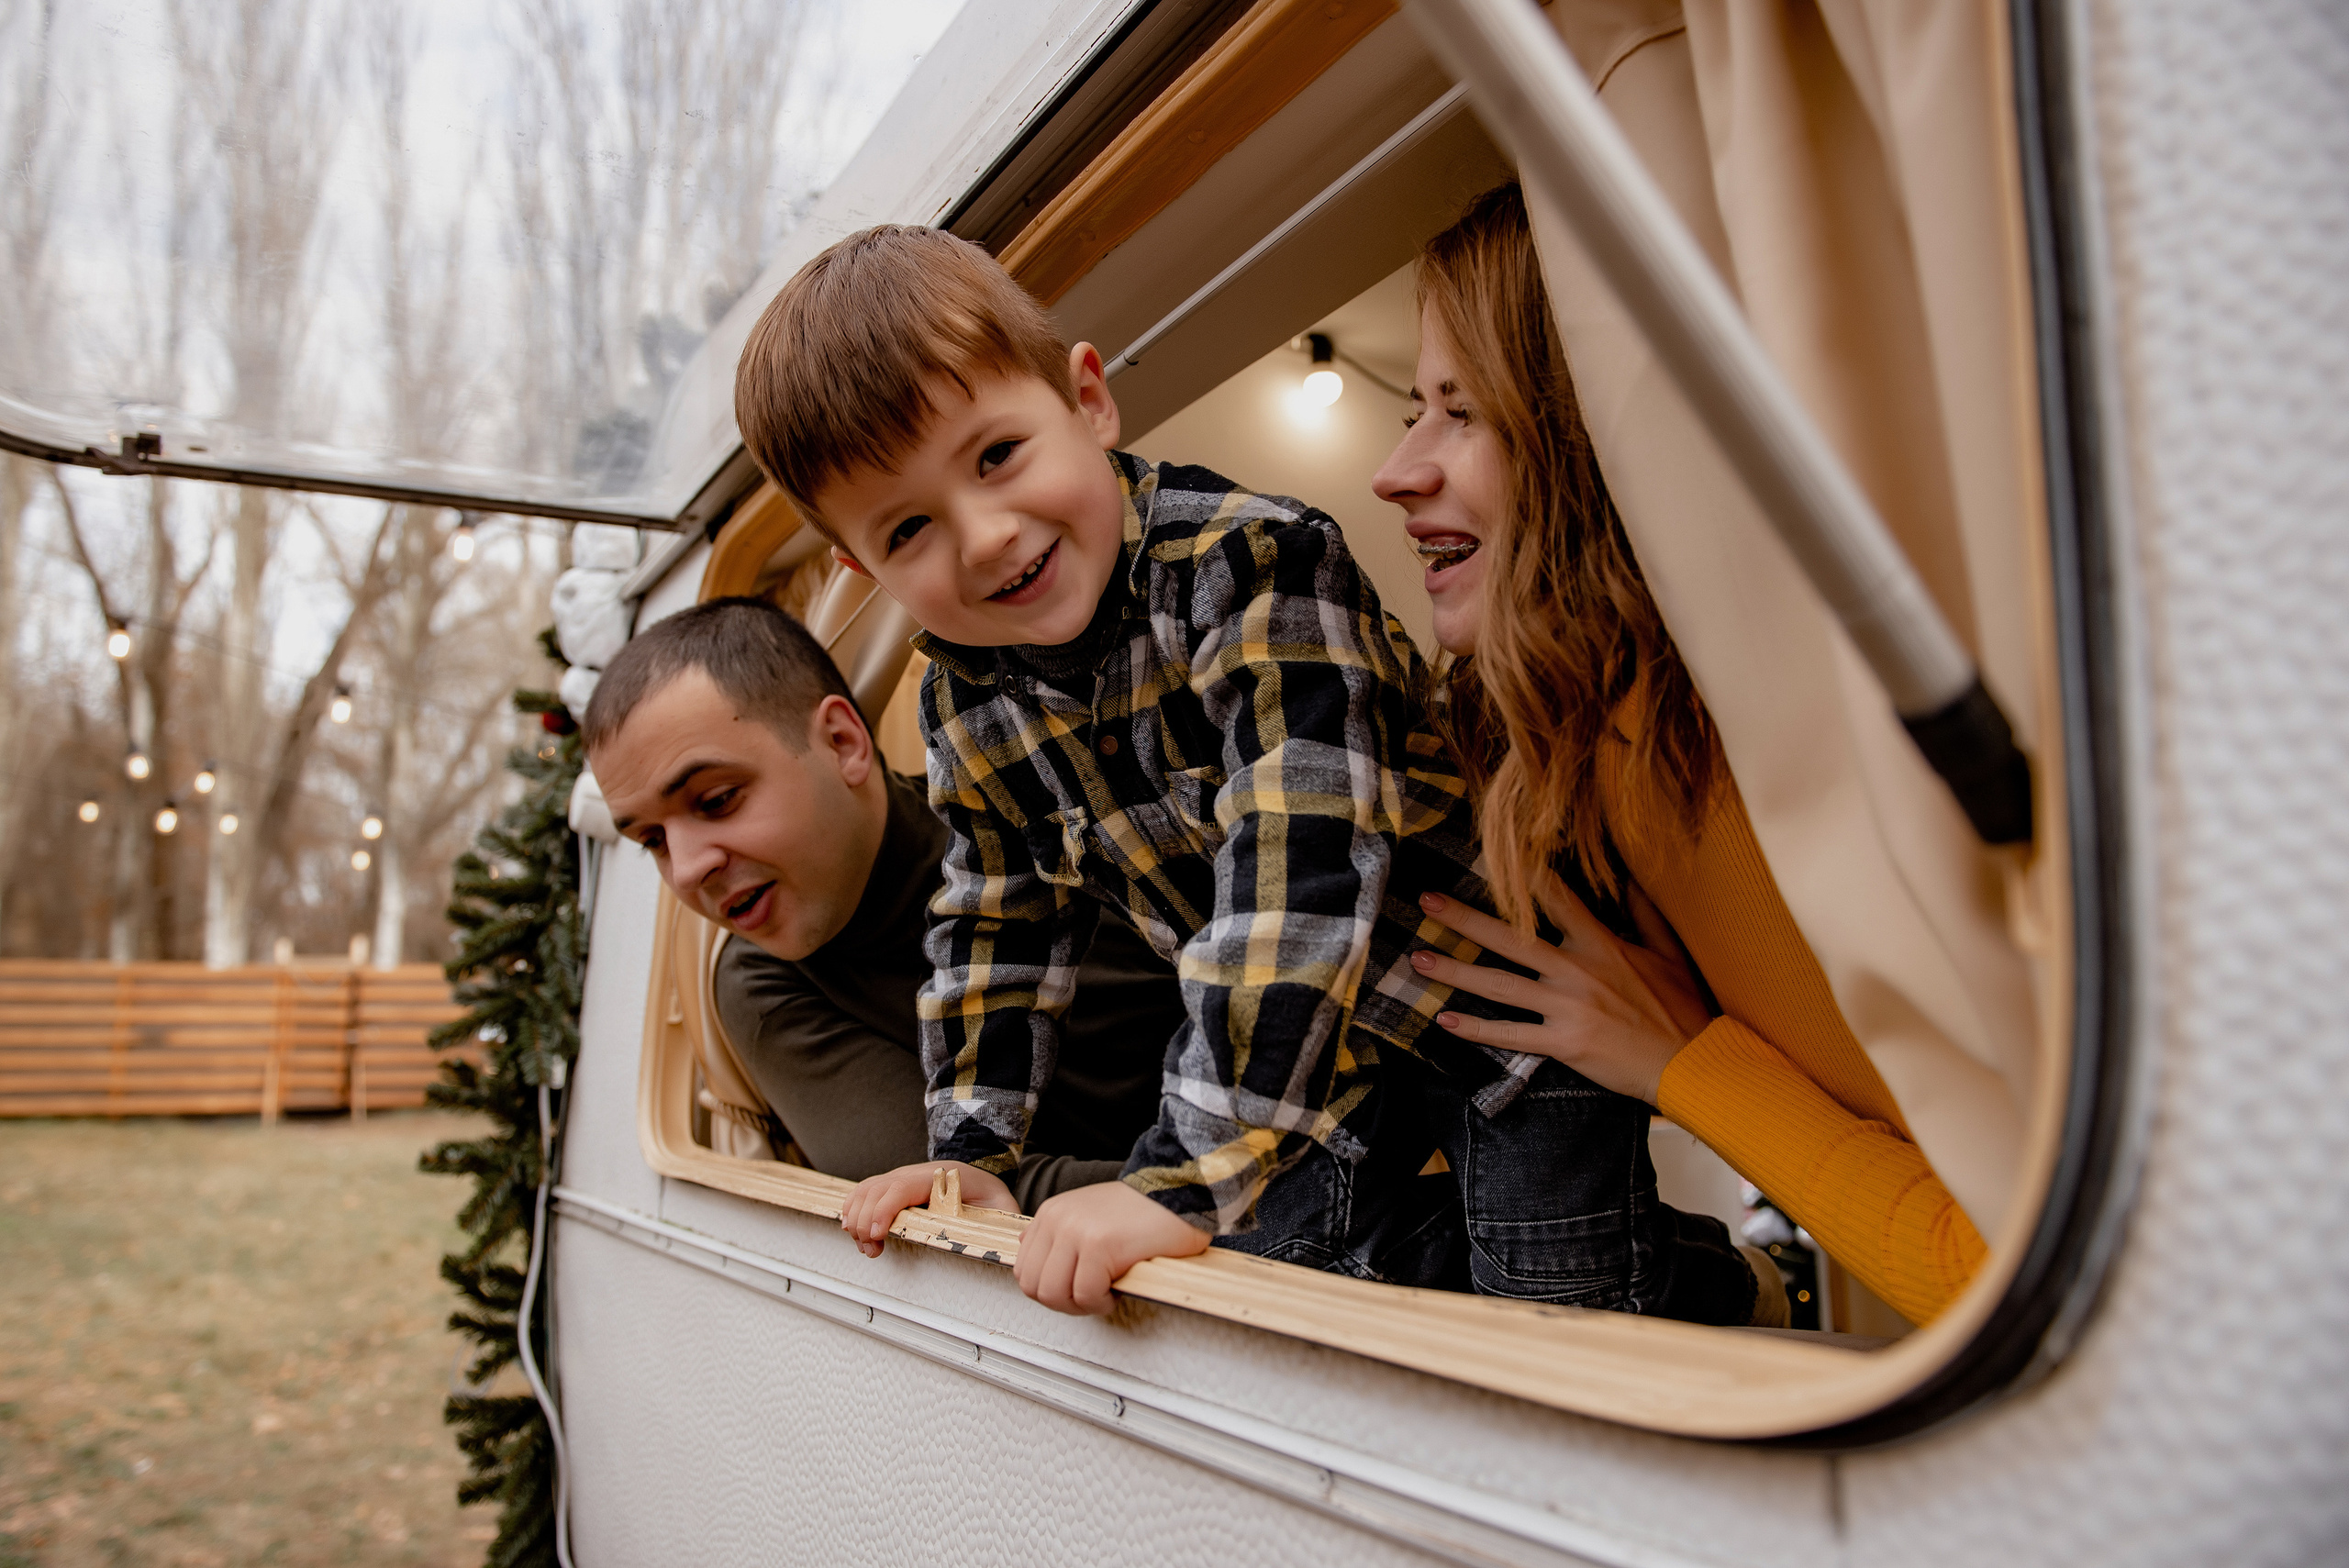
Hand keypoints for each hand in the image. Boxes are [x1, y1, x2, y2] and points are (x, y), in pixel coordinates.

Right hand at [839, 1161, 1018, 1259]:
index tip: (879, 1233)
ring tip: (866, 1246)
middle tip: (873, 1250)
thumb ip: (1001, 1221)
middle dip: (867, 1221)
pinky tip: (854, 1231)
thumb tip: (1008, 1241)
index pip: (904, 1186)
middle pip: (877, 1189)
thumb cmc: (989, 1195)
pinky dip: (853, 1210)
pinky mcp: (891, 1187)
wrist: (980, 1174)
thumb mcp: (1002, 1206)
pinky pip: (863, 1192)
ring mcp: (900, 1178)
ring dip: (857, 1218)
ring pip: (866, 1190)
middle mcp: (915, 1173)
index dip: (886, 1208)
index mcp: (941, 1176)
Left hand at [1013, 1180, 1211, 1314]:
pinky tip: (1118, 1288)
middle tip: (1091, 1298)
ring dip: (1081, 1305)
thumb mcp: (1086, 1216)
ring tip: (1105, 1294)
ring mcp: (1076, 1232)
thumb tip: (1030, 1258)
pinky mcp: (1099, 1245)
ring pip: (1055, 1294)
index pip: (1024, 1270)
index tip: (1075, 1290)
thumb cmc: (1139, 1212)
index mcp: (1051, 1214)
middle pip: (1034, 1287)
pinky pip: (1086, 1294)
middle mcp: (1057, 1220)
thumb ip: (1056, 1237)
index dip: (1048, 1291)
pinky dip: (1102, 1302)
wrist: (1177, 1193)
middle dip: (1062, 1303)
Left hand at [1409, 874, 1711, 1105]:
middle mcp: (1577, 970)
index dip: (1524, 876)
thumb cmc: (1682, 1009)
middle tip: (1427, 903)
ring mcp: (1566, 1007)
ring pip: (1499, 985)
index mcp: (1602, 944)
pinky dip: (1476, 1029)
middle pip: (1510, 939)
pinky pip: (1510, 1034)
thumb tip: (1633, 878)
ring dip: (1455, 971)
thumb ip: (1646, 914)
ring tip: (1418, 960)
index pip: (1557, 900)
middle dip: (1464, 919)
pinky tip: (1445, 1020)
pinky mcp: (1563, 1042)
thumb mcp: (1670, 954)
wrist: (1691, 1063)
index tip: (1490, 855)